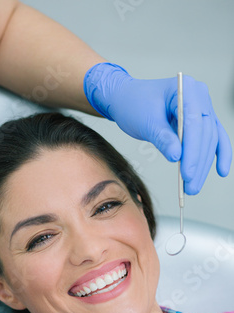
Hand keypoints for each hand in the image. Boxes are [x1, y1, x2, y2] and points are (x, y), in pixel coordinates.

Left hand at [84, 63, 231, 193]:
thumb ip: (162, 138)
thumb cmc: (134, 105)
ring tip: (193, 187)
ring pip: (210, 139)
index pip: (194, 123)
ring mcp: (202, 107)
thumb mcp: (146, 122)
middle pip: (205, 133)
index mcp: (186, 88)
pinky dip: (216, 155)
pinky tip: (220, 171)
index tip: (186, 173)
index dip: (192, 151)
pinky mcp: (200, 120)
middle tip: (190, 187)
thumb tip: (177, 157)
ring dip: (203, 165)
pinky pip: (213, 138)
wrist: (127, 98)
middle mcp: (199, 95)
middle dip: (198, 163)